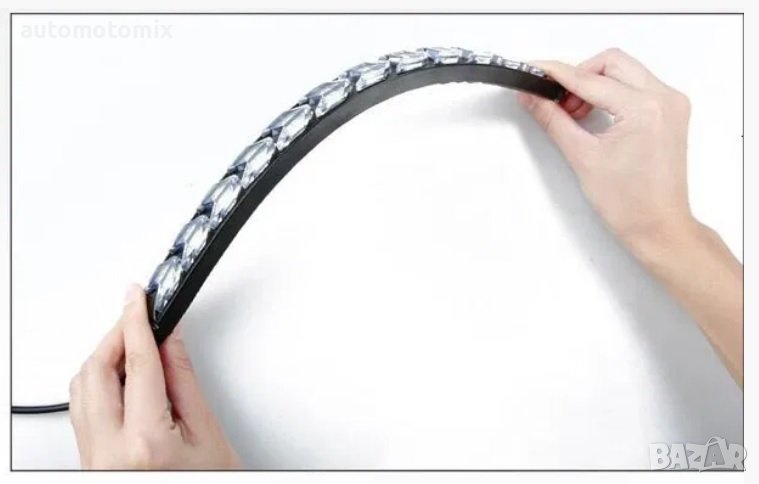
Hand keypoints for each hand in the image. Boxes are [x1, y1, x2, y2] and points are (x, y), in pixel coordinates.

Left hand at [69, 284, 240, 468]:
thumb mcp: (208, 436)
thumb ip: (185, 383)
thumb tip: (170, 341)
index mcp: (145, 443)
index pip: (136, 363)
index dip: (136, 321)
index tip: (138, 297)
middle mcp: (109, 452)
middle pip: (95, 371)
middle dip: (115, 335)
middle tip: (138, 315)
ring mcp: (94, 459)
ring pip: (81, 389)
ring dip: (104, 359)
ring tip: (132, 344)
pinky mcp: (90, 462)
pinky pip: (82, 410)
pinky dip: (98, 383)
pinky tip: (120, 376)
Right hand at [517, 48, 695, 252]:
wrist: (658, 227)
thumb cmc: (630, 203)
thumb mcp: (582, 156)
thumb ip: (554, 119)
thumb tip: (533, 97)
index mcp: (645, 108)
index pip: (590, 80)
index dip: (557, 74)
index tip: (535, 71)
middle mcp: (664, 99)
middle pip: (611, 63)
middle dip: (579, 77)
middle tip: (556, 101)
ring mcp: (671, 104)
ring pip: (624, 71)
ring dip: (595, 85)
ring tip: (575, 114)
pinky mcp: (670, 112)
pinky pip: (637, 85)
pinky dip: (612, 93)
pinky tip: (595, 115)